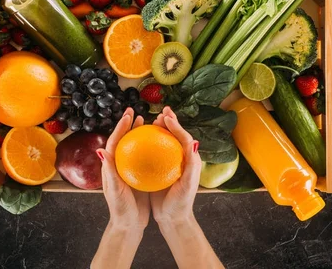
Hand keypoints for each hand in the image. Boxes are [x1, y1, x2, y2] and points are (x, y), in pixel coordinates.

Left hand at [96, 107, 149, 229]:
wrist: (129, 225)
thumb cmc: (120, 209)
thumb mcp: (115, 190)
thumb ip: (109, 171)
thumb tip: (101, 149)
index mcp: (111, 166)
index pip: (115, 141)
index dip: (121, 126)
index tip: (129, 114)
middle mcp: (120, 165)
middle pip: (124, 140)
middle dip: (129, 124)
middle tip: (136, 111)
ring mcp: (130, 170)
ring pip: (135, 147)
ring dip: (140, 133)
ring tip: (149, 122)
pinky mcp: (140, 176)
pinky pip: (146, 158)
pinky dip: (152, 148)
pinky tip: (163, 144)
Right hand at [150, 106, 201, 224]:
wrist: (173, 218)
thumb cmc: (182, 202)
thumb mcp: (187, 184)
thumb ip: (191, 164)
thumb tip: (193, 142)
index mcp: (190, 160)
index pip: (184, 137)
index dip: (176, 124)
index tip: (166, 116)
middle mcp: (181, 159)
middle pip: (175, 136)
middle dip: (170, 121)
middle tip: (161, 112)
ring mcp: (170, 164)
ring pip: (165, 142)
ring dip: (160, 129)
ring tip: (152, 120)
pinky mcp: (161, 170)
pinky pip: (154, 153)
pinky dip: (149, 144)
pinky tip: (138, 141)